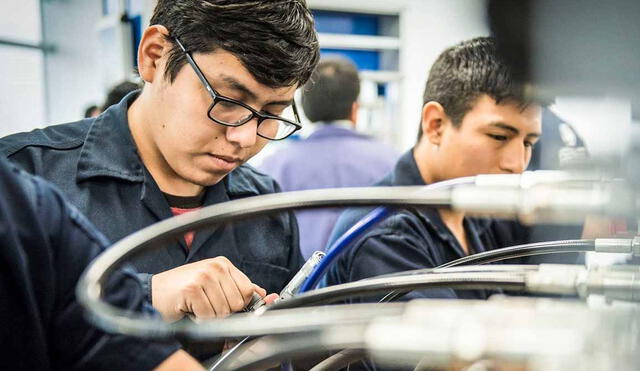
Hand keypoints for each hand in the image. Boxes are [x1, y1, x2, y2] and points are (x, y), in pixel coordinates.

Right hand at [151, 257, 266, 321]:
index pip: (248, 290)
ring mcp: (203, 276)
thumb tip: (263, 295)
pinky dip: (199, 319)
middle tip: (207, 305)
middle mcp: (215, 266)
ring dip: (210, 316)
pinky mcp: (192, 289)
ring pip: (224, 311)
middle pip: (237, 302)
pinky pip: (208, 315)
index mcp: (223, 264)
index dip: (239, 304)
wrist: (153, 293)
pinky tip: (190, 309)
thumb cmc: (183, 290)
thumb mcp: (214, 285)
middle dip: (224, 311)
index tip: (226, 305)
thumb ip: (238, 288)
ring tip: (198, 306)